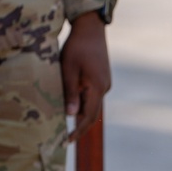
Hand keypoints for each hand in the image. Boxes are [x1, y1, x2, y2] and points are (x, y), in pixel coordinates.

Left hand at [60, 11, 111, 141]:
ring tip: (66, 121)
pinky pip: (93, 96)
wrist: (91, 30)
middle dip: (81, 126)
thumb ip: (70, 92)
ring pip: (93, 104)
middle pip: (93, 114)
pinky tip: (74, 103)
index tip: (68, 140)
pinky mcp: (103, 79)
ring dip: (81, 114)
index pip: (88, 116)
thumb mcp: (68, 70)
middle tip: (68, 137)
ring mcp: (105, 83)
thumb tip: (70, 115)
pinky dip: (84, 103)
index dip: (78, 130)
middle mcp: (104, 88)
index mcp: (97, 88)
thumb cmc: (77, 47)